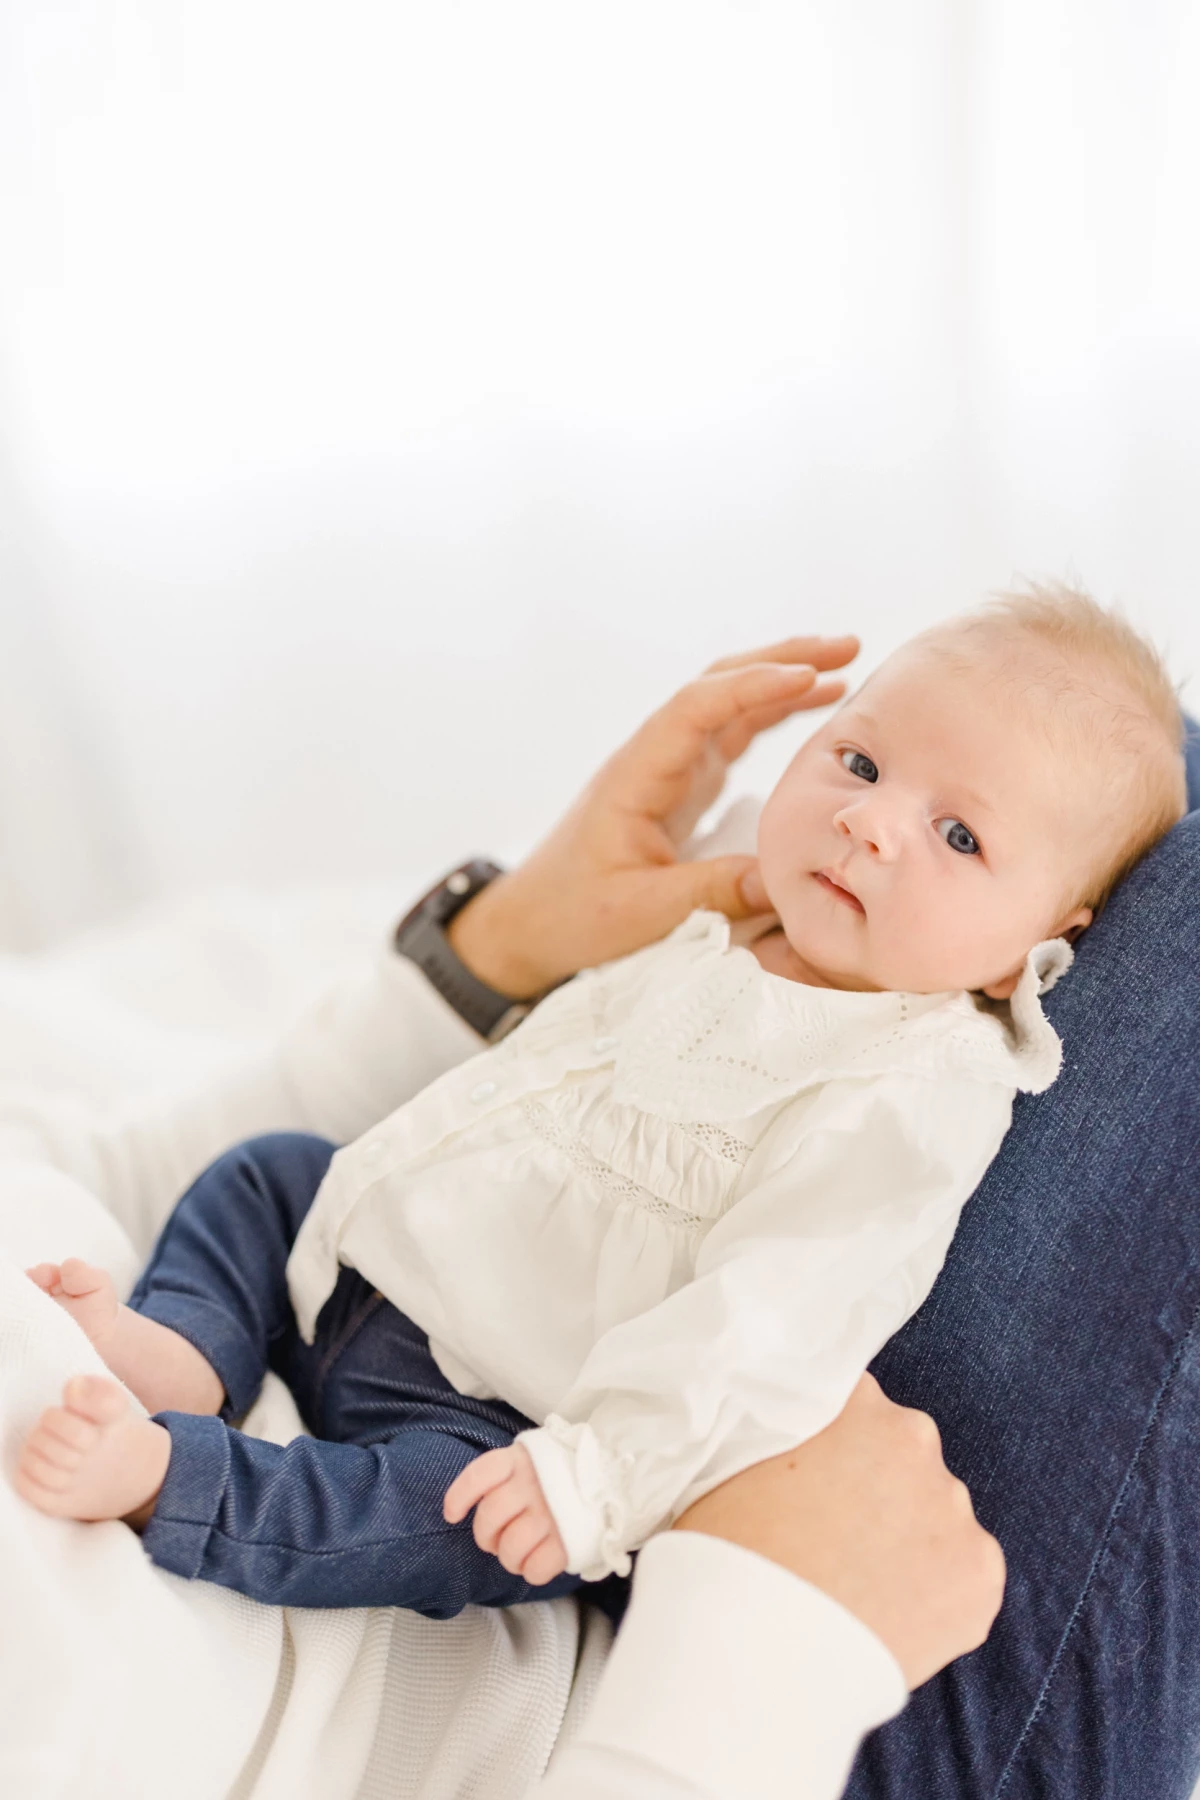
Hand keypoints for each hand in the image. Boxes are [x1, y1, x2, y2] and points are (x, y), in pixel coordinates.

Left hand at [443, 1443, 568, 1585]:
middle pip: (490, 1517)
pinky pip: (536, 1568)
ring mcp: (552, 1512)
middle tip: (495, 1541)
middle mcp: (534, 1484)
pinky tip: (538, 1562)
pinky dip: (532, 1571)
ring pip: (510, 1548)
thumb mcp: (535, 1458)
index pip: (480, 1474)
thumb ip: (508, 1474)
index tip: (452, 1515)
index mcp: (522, 1459)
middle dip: (486, 1536)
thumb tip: (471, 1505)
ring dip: (509, 1558)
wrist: (618, 1477)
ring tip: (518, 1555)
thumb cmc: (564, 1473)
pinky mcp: (569, 1540)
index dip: (460, 1495)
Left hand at [447, 635, 857, 996]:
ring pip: (730, 704)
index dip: (754, 687)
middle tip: (849, 647)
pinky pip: (733, 736)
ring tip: (847, 665)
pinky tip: (814, 708)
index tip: (810, 677)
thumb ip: (709, 893)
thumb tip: (780, 878)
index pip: (696, 707)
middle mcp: (655, 759)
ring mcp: (670, 768)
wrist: (533, 921)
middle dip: (781, 661)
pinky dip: (774, 716)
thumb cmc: (574, 914)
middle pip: (718, 686)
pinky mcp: (684, 787)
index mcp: (637, 775)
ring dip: (783, 681)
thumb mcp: (641, 914)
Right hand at [672, 1374, 1004, 1690]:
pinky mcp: (981, 1576)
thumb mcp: (732, 1462)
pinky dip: (934, 1591)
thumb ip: (776, 1433)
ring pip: (934, 1514)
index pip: (852, 1399)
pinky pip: (962, 1574)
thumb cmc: (726, 1554)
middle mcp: (914, 1440)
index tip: (813, 1470)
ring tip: (856, 1584)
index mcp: (855, 1401)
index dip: (832, 1437)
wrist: (757, 1655)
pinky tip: (888, 1615)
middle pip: (900, 1452)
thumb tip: (785, 1435)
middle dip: (875, 1483)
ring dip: (905, 1536)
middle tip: (831, 1533)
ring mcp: (954, 1509)